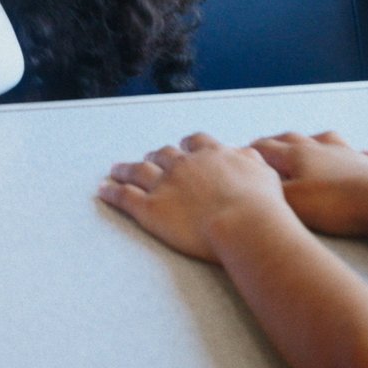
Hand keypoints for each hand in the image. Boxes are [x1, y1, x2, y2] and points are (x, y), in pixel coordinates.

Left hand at [98, 133, 292, 262]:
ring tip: (116, 170)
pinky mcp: (150, 209)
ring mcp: (165, 185)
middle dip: (155, 157)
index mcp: (212, 155)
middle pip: (164, 155)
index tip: (183, 149)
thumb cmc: (261, 205)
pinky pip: (125, 197)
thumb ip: (252, 162)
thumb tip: (247, 155)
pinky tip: (103, 190)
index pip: (195, 143)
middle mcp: (185, 165)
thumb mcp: (264, 174)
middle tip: (149, 159)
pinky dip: (112, 193)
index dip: (187, 147)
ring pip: (138, 172)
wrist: (245, 224)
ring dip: (125, 170)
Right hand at [250, 132, 367, 237]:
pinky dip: (357, 156)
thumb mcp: (291, 202)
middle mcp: (322, 148)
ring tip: (309, 144)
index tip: (241, 152)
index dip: (252, 150)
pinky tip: (358, 158)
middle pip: (294, 139)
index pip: (267, 147)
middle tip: (267, 145)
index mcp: (299, 154)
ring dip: (315, 141)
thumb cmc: (335, 204)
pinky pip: (363, 156)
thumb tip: (248, 182)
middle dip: (277, 142)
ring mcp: (349, 154)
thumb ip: (268, 191)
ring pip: (328, 141)